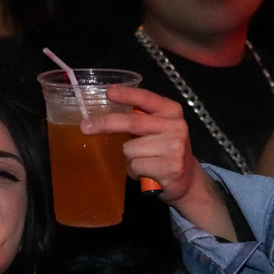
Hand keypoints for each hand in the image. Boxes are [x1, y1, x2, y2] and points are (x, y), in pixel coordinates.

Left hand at [81, 86, 236, 238]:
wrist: (188, 180)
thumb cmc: (166, 151)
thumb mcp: (160, 129)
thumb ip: (142, 119)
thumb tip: (107, 111)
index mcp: (172, 111)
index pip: (147, 98)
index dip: (127, 95)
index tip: (108, 93)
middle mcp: (176, 126)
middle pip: (132, 123)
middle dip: (105, 124)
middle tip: (86, 127)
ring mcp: (175, 147)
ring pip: (129, 149)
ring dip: (128, 158)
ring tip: (143, 162)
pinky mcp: (171, 167)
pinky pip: (135, 166)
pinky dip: (134, 171)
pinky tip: (147, 172)